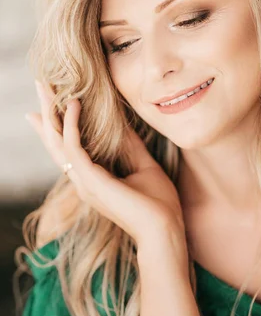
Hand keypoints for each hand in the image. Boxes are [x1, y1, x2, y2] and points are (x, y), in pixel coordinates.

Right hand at [25, 80, 185, 246]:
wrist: (165, 229)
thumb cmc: (158, 205)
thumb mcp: (144, 167)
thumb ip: (131, 147)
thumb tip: (124, 125)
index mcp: (94, 180)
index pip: (68, 148)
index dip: (57, 126)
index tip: (52, 102)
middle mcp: (83, 181)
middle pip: (57, 142)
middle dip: (48, 113)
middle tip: (40, 86)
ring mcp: (85, 182)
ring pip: (58, 142)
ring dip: (52, 113)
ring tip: (45, 87)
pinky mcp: (92, 181)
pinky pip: (74, 148)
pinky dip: (72, 125)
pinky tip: (75, 105)